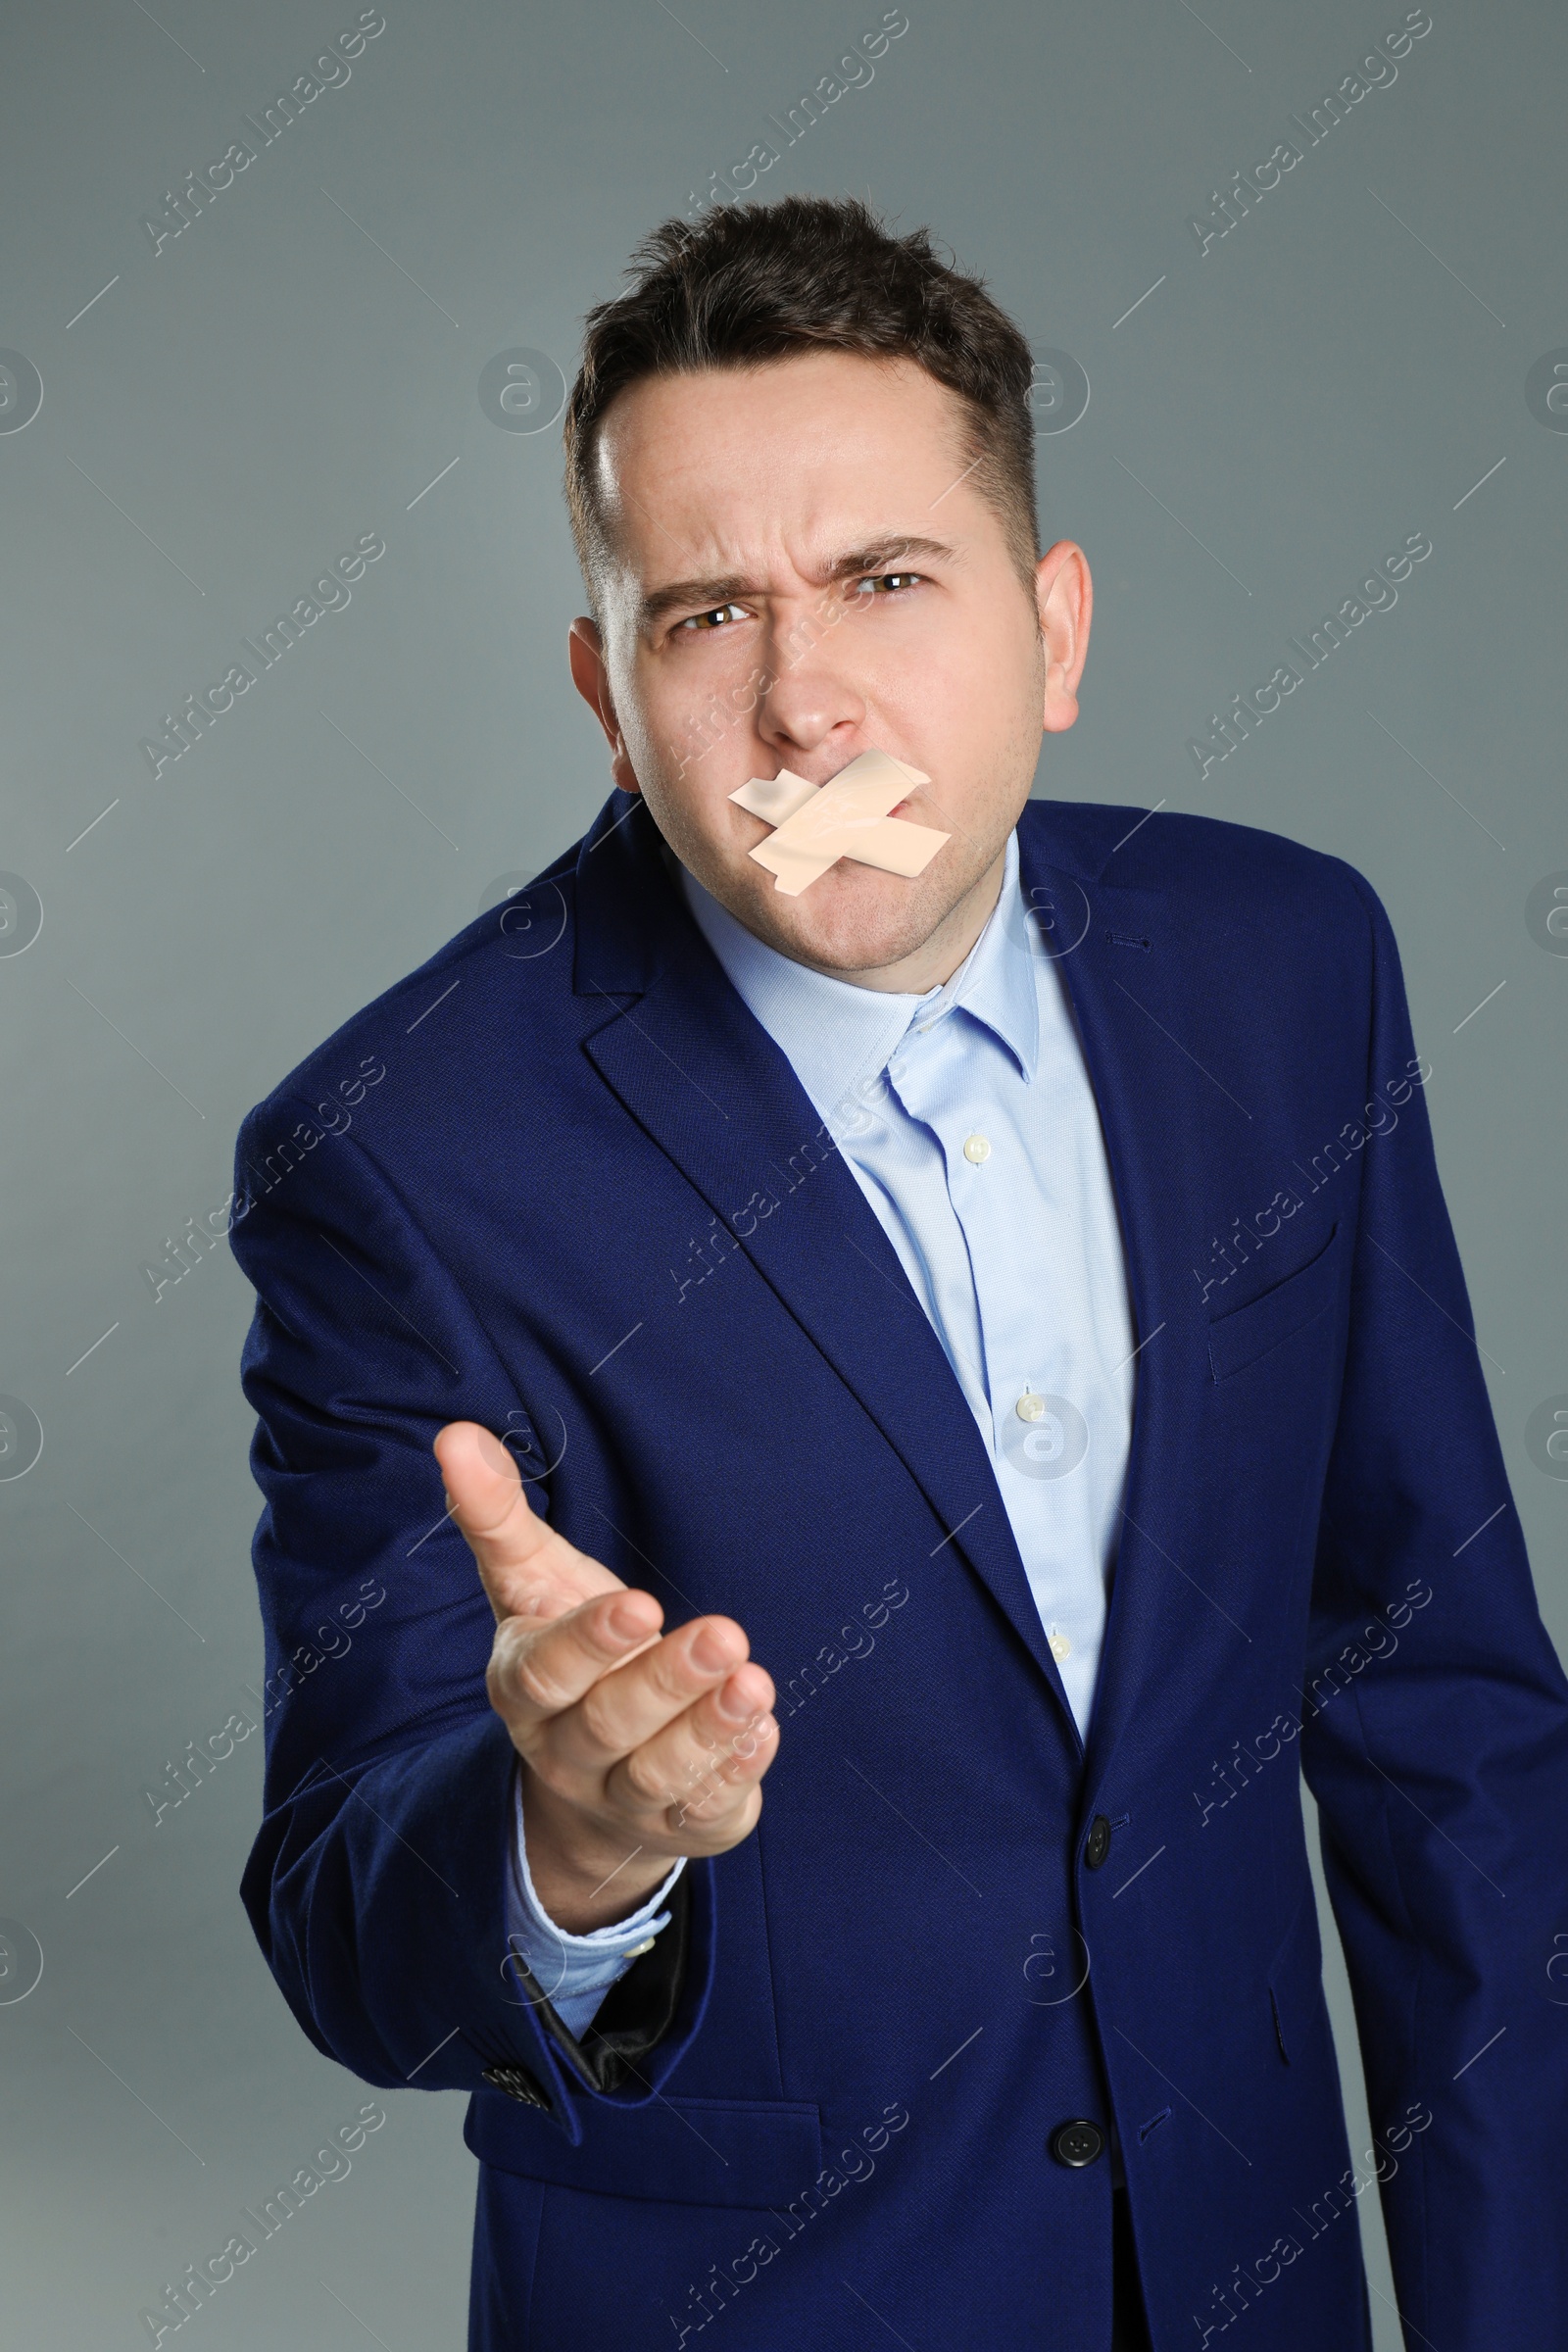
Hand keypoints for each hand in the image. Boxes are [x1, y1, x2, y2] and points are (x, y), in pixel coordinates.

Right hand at [433, 1421, 778, 1932]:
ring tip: (754, 1682)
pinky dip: (735, 1771)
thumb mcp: (533, 1581)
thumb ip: (496, 1515)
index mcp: (523, 1685)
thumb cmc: (570, 1651)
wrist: (595, 1777)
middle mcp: (565, 1750)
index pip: (545, 1671)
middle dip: (665, 1680)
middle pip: (608, 1722)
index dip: (589, 1643)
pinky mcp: (682, 1823)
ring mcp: (622, 1795)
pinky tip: (762, 1727)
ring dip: (708, 1728)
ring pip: (658, 1772)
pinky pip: (705, 1807)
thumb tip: (454, 1435)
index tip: (640, 1602)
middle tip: (725, 1633)